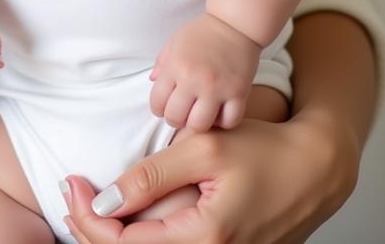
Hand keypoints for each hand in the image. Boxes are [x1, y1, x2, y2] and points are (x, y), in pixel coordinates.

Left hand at [58, 110, 359, 242]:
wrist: (315, 168)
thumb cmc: (264, 151)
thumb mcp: (202, 149)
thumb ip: (151, 176)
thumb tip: (106, 202)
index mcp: (204, 238)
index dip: (89, 218)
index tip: (71, 184)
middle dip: (91, 228)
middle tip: (69, 192)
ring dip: (110, 235)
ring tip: (85, 202)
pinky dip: (135, 237)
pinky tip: (119, 214)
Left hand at [149, 13, 260, 130]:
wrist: (234, 24)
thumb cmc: (202, 32)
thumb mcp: (175, 42)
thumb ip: (162, 63)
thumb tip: (152, 81)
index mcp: (175, 67)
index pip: (157, 102)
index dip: (158, 109)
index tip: (164, 106)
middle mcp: (194, 80)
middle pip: (176, 118)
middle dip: (175, 119)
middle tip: (181, 113)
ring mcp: (217, 88)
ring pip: (200, 125)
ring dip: (198, 124)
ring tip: (200, 115)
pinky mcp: (239, 93)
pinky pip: (229, 122)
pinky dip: (223, 122)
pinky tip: (220, 113)